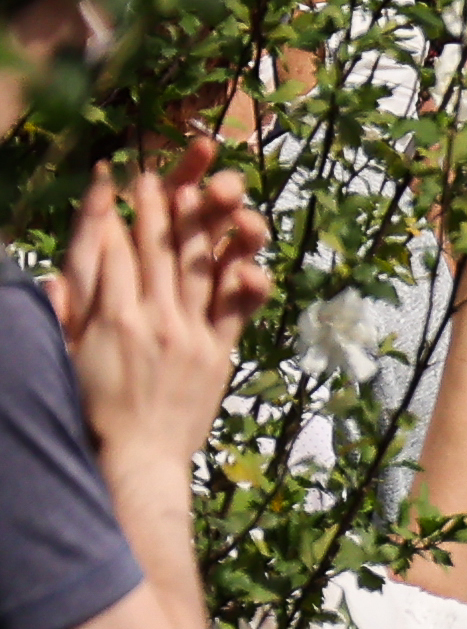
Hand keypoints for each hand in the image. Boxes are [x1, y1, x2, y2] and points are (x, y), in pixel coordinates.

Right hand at [54, 149, 257, 462]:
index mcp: (109, 318)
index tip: (112, 177)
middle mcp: (151, 319)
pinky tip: (248, 252)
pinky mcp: (217, 351)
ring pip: (197, 268)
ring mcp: (189, 334)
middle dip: (156, 206)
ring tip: (200, 190)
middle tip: (156, 171)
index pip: (110, 250)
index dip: (110, 211)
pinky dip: (243, 278)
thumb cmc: (96, 410)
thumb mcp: (67, 358)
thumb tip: (56, 278)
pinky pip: (234, 307)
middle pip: (156, 250)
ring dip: (200, 226)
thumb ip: (65, 314)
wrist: (139, 456)